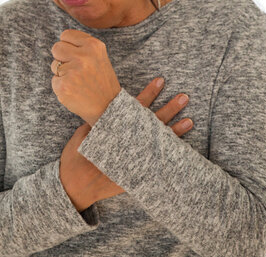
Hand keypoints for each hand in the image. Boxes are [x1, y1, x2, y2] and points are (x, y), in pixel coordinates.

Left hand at [51, 29, 120, 126]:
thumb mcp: (98, 57)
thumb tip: (61, 41)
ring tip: (78, 81)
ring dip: (61, 73)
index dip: (67, 45)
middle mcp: (83, 56)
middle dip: (61, 58)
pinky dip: (61, 86)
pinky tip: (75, 91)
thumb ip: (82, 46)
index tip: (74, 54)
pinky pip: (54, 80)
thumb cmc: (101, 81)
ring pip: (54, 65)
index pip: (66, 35)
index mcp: (93, 45)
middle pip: (56, 47)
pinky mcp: (64, 86)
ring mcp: (73, 71)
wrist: (108, 107)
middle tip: (74, 69)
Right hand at [59, 77, 193, 211]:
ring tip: (190, 121)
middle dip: (170, 109)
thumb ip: (100, 120)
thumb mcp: (86, 132)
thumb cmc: (76, 156)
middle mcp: (129, 143)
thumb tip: (110, 106)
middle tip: (184, 97)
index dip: (149, 93)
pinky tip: (182, 150)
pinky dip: (169, 156)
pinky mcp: (137, 174)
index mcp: (116, 128)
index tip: (160, 81)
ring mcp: (135, 159)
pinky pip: (157, 164)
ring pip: (160, 143)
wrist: (75, 185)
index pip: (136, 106)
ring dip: (176, 131)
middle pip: (153, 122)